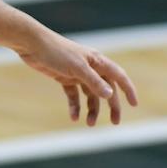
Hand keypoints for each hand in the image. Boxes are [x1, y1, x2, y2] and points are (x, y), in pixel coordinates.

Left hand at [16, 35, 137, 125]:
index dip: (128, 89)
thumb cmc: (56, 51)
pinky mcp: (63, 76)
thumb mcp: (76, 68)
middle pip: (106, 89)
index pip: (118, 76)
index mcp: (97, 61)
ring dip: (91, 109)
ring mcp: (76, 72)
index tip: (134, 104)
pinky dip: (75, 106)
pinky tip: (73, 117)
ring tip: (89, 123)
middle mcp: (89, 67)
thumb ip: (93, 81)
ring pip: (89, 94)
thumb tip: (110, 95)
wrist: (32, 44)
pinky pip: (73, 95)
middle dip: (111, 106)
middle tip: (115, 122)